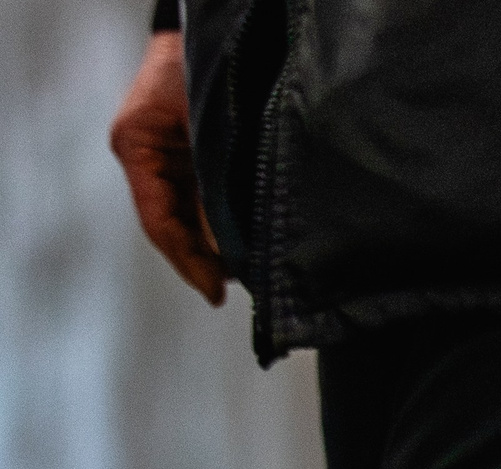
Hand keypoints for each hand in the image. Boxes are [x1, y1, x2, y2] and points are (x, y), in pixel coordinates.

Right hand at [109, 30, 226, 306]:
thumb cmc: (200, 66)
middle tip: (246, 287)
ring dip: (220, 248)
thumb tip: (224, 244)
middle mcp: (150, 161)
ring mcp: (171, 164)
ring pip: (193, 221)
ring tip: (254, 273)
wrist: (214, 37)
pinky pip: (207, 206)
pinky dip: (226, 228)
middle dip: (208, 261)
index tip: (214, 291)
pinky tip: (251, 246)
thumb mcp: (206, 124)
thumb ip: (213, 182)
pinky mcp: (195, 163)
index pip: (159, 221)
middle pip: (176, 228)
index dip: (188, 261)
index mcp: (138, 147)